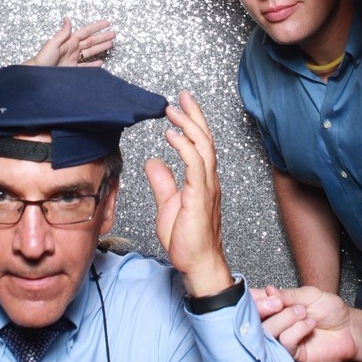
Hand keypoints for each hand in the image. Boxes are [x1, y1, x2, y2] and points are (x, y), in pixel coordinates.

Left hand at [26, 17, 114, 66]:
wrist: (37, 74)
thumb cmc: (42, 59)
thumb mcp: (52, 44)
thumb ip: (62, 33)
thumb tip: (67, 18)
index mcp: (69, 41)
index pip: (86, 32)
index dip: (97, 27)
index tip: (107, 22)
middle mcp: (73, 49)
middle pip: (91, 41)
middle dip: (103, 37)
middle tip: (114, 33)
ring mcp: (73, 59)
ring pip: (91, 52)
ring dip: (101, 48)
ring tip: (110, 44)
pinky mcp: (73, 69)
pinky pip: (86, 66)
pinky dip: (94, 64)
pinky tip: (100, 62)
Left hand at [145, 91, 233, 296]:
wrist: (198, 265)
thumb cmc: (187, 241)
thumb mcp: (167, 205)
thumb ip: (162, 183)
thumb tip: (153, 162)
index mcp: (201, 180)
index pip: (200, 144)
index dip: (192, 122)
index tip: (181, 105)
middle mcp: (208, 179)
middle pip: (205, 138)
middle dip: (194, 114)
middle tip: (182, 96)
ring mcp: (206, 187)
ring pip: (202, 147)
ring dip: (188, 125)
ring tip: (174, 110)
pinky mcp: (200, 196)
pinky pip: (195, 165)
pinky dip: (184, 147)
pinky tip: (172, 135)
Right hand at [257, 286, 361, 361]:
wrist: (349, 329)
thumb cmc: (331, 310)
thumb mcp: (309, 294)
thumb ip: (288, 294)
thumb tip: (268, 290)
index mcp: (277, 305)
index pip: (255, 301)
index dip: (254, 298)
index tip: (260, 293)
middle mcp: (277, 321)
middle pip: (255, 317)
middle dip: (264, 308)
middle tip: (278, 303)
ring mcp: (283, 337)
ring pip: (268, 330)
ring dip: (285, 319)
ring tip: (302, 312)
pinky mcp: (293, 352)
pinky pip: (285, 342)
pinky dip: (297, 330)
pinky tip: (309, 325)